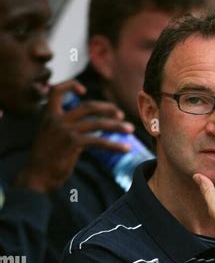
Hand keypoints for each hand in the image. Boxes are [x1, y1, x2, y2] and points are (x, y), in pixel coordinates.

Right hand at [15, 80, 134, 193]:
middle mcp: (56, 119)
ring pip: (97, 123)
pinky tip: (125, 149)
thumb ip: (66, 130)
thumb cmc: (45, 162)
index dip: (71, 86)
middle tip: (120, 114)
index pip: (57, 91)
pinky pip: (99, 141)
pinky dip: (114, 145)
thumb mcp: (51, 139)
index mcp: (48, 115)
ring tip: (130, 130)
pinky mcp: (73, 143)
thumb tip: (87, 132)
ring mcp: (65, 129)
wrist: (37, 177)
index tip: (83, 91)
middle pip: (87, 106)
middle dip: (106, 108)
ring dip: (116, 126)